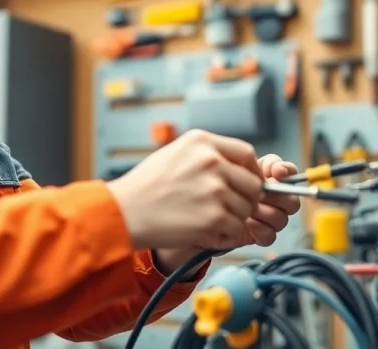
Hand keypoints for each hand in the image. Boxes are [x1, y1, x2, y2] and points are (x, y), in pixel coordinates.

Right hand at [106, 129, 263, 251]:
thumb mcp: (175, 154)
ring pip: (247, 208)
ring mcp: (214, 189)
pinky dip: (225, 235)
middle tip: (229, 209)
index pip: (246, 153)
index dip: (252, 171)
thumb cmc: (145, 187)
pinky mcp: (213, 216)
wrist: (124, 212)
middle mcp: (211, 161)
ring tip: (210, 222)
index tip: (247, 183)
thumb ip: (206, 155)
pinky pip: (236, 229)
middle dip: (246, 199)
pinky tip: (207, 233)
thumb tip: (236, 167)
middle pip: (253, 183)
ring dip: (234, 219)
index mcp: (202, 142)